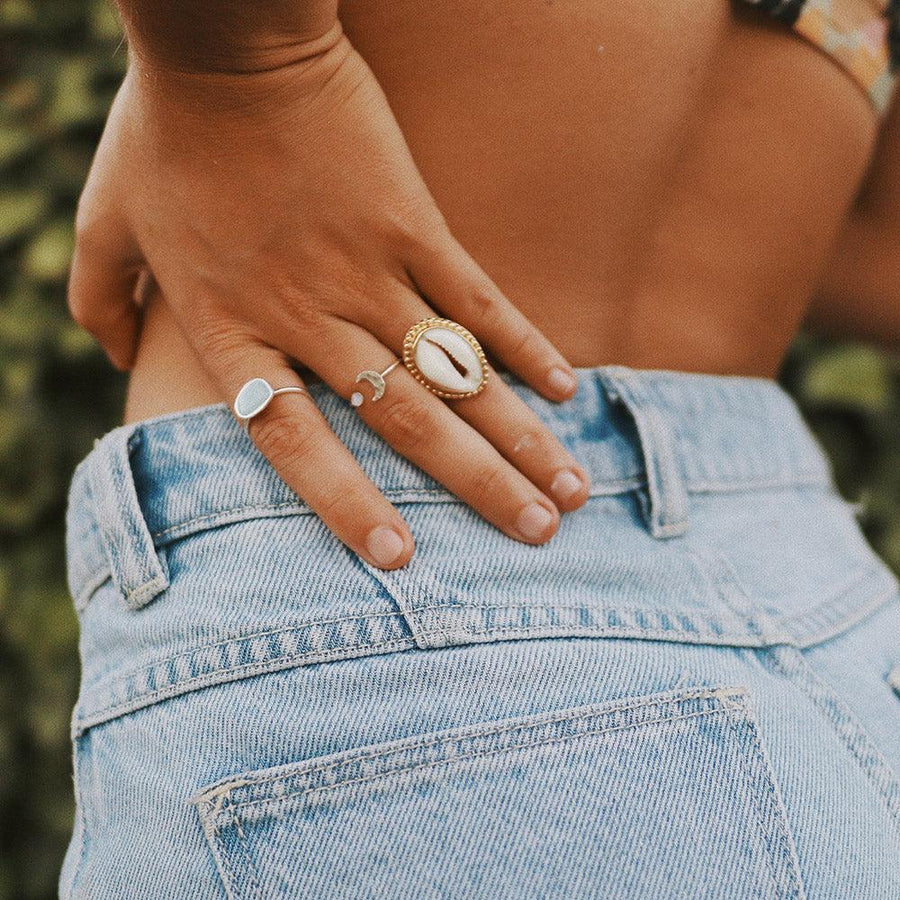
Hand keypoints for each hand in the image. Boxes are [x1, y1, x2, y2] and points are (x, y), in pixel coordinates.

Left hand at [67, 21, 590, 568]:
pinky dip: (524, 345)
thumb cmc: (163, 131)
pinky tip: (567, 388)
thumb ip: (98, 299)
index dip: (348, 505)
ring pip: (456, 373)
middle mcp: (311, 318)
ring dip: (519, 436)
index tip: (403, 557)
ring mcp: (369, 271)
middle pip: (406, 422)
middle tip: (538, 537)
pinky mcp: (413, 225)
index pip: (296, 445)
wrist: (229, 42)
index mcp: (237, 330)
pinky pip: (477, 298)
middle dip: (478, 486)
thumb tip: (113, 353)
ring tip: (571, 489)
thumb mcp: (102, 223)